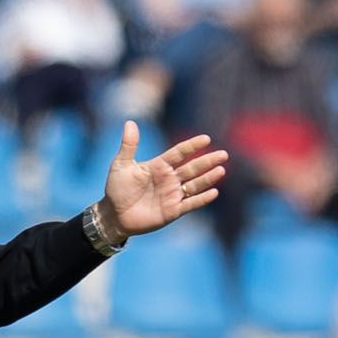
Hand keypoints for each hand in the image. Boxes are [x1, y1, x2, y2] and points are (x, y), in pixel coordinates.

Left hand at [98, 122, 226, 239]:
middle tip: (223, 154)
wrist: (114, 215)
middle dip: (207, 161)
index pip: (179, 153)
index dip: (192, 146)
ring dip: (208, 178)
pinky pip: (190, 204)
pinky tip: (214, 192)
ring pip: (194, 184)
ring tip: (221, 170)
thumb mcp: (121, 165)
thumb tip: (130, 122)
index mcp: (159, 166)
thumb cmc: (117, 189)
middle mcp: (169, 179)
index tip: (206, 138)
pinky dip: (201, 199)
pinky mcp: (172, 211)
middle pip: (192, 168)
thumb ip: (129, 145)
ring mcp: (172, 195)